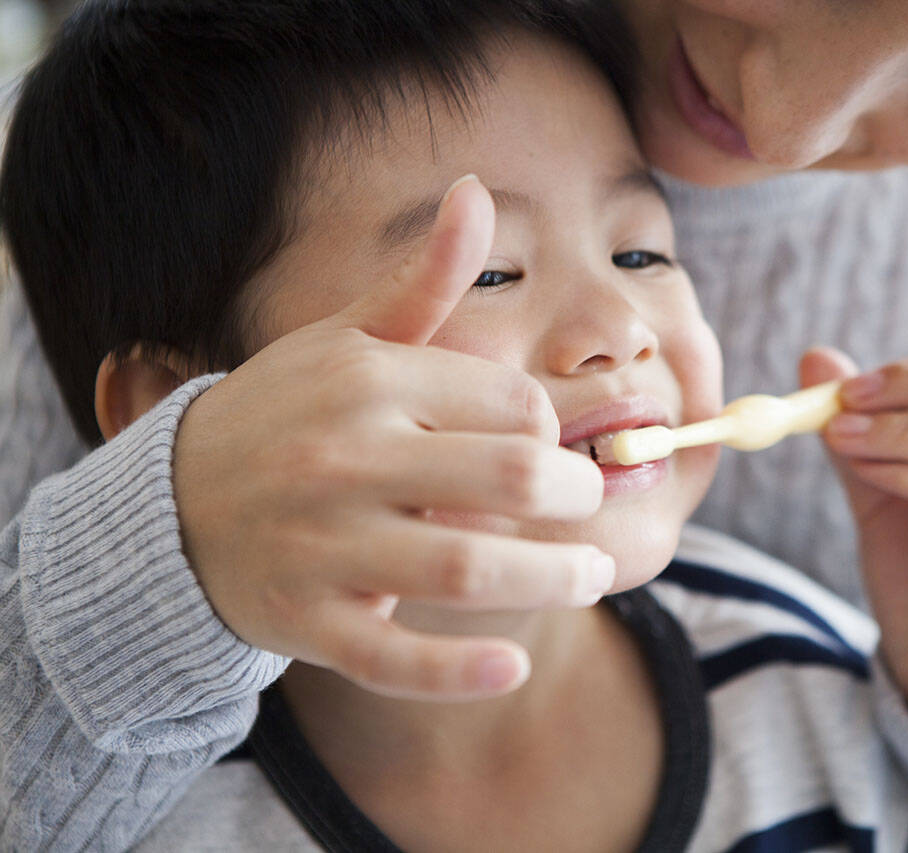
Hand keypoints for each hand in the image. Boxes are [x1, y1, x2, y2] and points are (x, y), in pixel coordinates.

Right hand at [173, 176, 611, 701]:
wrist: (170, 508)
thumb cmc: (287, 414)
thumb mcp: (347, 339)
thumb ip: (422, 280)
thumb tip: (474, 188)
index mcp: (367, 379)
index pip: (512, 404)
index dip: (552, 431)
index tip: (551, 448)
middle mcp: (345, 456)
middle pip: (510, 477)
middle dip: (577, 497)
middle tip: (592, 508)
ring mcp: (322, 544)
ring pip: (468, 567)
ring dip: (553, 578)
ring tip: (590, 577)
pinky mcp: (306, 620)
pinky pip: (393, 656)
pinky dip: (459, 669)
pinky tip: (512, 665)